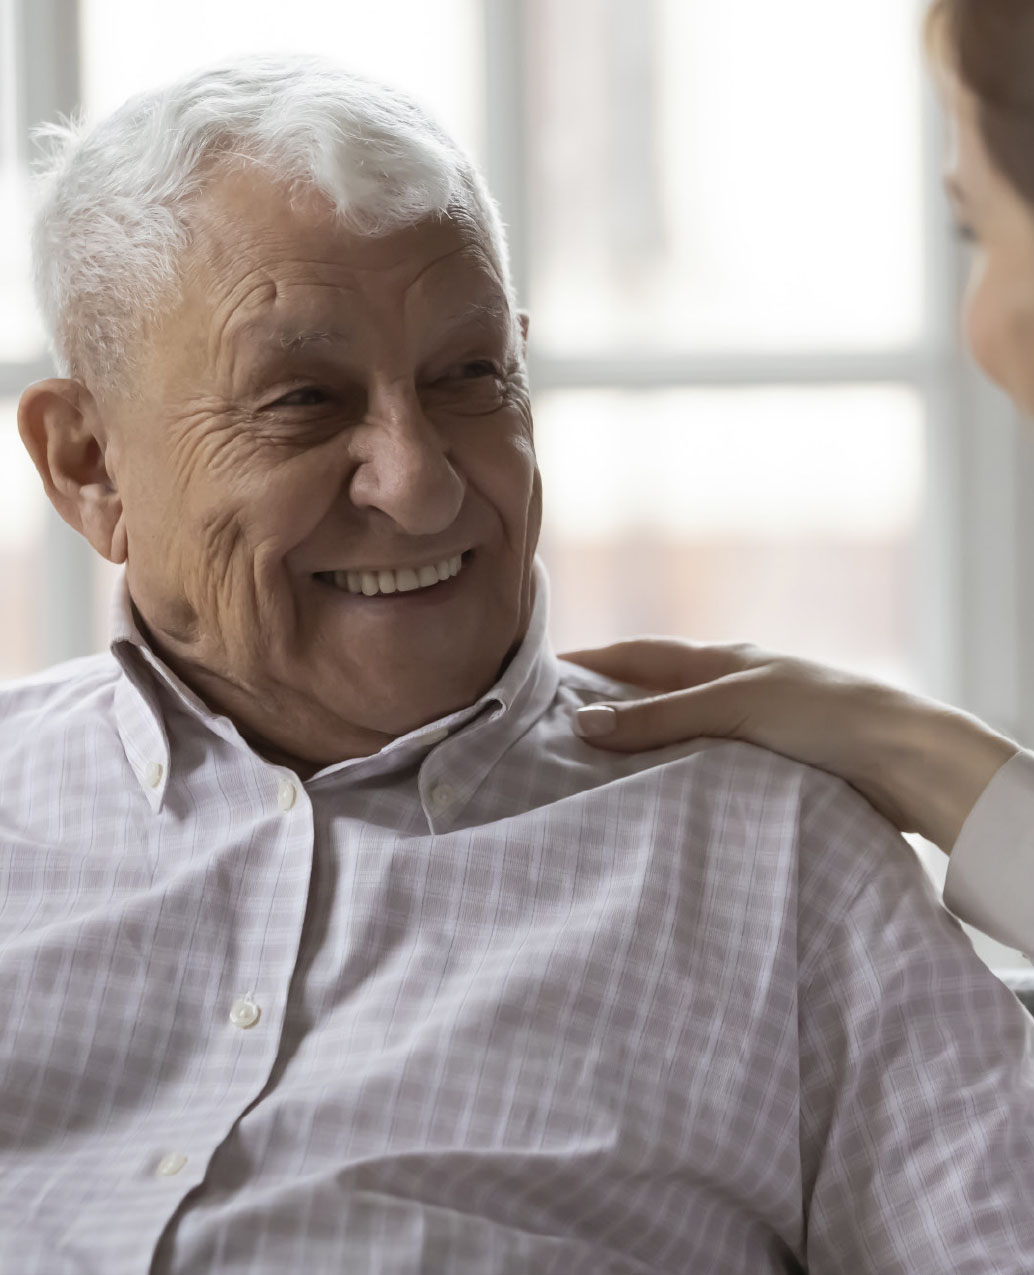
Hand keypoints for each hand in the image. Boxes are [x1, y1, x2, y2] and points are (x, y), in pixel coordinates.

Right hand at [562, 637, 1020, 851]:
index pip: (639, 655)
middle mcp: (732, 689)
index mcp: (723, 661)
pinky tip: (654, 800)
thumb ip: (660, 716)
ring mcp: (751, 728)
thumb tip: (582, 721)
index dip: (591, 660)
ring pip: (678, 734)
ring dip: (640, 747)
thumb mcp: (733, 705)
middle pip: (655, 693)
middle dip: (607, 705)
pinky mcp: (769, 768)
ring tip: (589, 773)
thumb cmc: (824, 714)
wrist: (905, 760)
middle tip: (551, 730)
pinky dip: (673, 777)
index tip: (539, 673)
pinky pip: (705, 768)